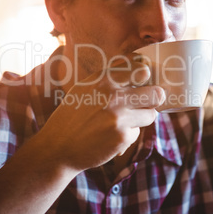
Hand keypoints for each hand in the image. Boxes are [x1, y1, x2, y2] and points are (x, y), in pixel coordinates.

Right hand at [40, 58, 164, 172]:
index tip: (144, 79)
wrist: (57, 147)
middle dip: (154, 98)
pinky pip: (137, 133)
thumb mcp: (84, 89)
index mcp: (102, 79)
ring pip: (151, 114)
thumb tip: (139, 71)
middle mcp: (112, 94)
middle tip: (148, 102)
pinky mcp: (122, 136)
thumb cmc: (72, 116)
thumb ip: (109, 80)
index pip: (139, 67)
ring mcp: (118, 116)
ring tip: (125, 121)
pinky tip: (111, 137)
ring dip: (141, 118)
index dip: (145, 74)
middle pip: (155, 92)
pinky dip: (127, 136)